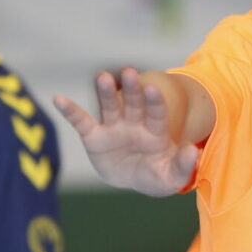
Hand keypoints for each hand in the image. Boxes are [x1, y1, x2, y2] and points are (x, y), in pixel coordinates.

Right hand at [52, 68, 199, 196]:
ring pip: (110, 107)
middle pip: (134, 104)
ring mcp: (114, 128)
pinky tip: (58, 98)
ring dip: (106, 93)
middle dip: (132, 90)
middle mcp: (135, 124)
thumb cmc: (156, 175)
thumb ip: (183, 165)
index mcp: (155, 132)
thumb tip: (192, 151)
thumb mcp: (172, 177)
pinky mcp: (95, 137)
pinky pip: (81, 122)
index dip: (154, 101)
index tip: (152, 87)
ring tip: (103, 77)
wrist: (135, 179)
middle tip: (130, 72)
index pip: (156, 113)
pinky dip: (70, 111)